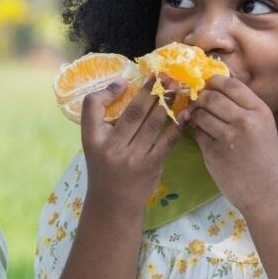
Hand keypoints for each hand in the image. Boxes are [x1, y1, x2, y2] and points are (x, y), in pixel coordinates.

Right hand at [80, 76, 184, 214]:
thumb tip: (123, 86)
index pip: (91, 107)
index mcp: (92, 140)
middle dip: (150, 90)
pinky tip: (185, 112)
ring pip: (153, 122)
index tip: (124, 81)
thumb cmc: (104, 169)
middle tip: (163, 74)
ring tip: (176, 86)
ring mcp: (133, 157)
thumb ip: (103, 120)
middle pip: (133, 111)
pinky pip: (167, 140)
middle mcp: (111, 147)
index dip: (107, 91)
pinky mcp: (151, 165)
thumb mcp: (93, 145)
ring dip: (167, 102)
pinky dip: (177, 125)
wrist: (113, 204)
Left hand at [184, 75, 277, 211]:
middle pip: (211, 97)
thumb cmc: (263, 157)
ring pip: (200, 114)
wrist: (265, 192)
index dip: (215, 81)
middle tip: (198, 102)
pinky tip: (205, 137)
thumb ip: (244, 107)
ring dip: (195, 115)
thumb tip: (216, 86)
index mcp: (260, 111)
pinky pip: (197, 133)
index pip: (231, 85)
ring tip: (201, 120)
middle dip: (200, 97)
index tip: (208, 84)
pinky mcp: (213, 152)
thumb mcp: (263, 126)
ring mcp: (228, 137)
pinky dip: (197, 132)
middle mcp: (245, 121)